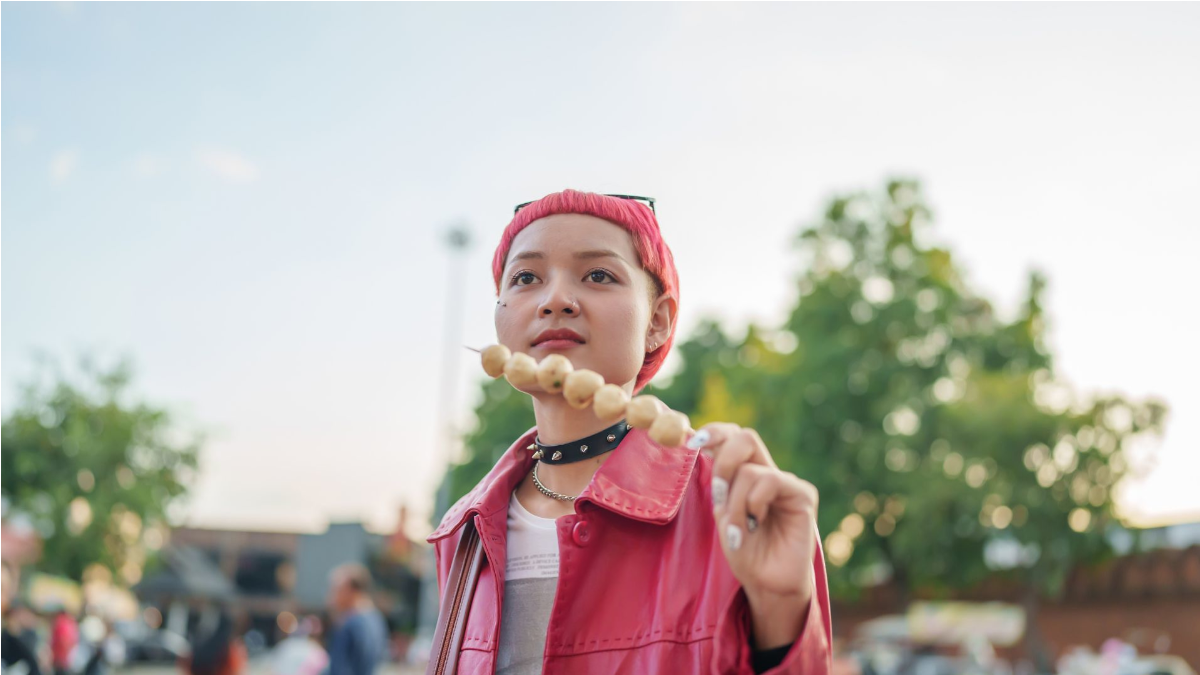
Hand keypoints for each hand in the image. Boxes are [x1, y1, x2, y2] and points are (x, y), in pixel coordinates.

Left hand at [689, 422, 818, 648]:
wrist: (766, 583)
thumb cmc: (745, 551)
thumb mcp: (723, 514)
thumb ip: (719, 484)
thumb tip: (702, 447)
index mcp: (745, 474)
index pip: (733, 436)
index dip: (714, 432)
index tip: (691, 444)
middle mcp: (766, 473)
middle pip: (746, 437)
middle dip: (724, 461)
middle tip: (718, 492)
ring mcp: (786, 482)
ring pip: (750, 470)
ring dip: (735, 502)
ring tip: (738, 529)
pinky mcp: (802, 495)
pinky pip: (770, 481)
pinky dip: (754, 503)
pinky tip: (757, 523)